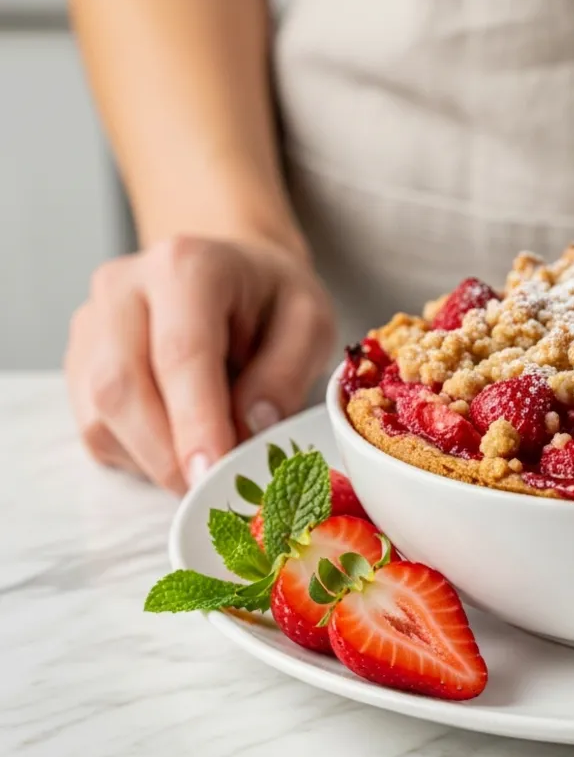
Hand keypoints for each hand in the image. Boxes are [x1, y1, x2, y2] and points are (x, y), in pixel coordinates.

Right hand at [65, 235, 336, 492]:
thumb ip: (287, 372)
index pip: (181, 354)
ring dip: (154, 459)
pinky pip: (96, 428)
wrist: (233, 273)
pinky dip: (139, 455)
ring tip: (209, 460)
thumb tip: (252, 426)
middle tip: (214, 489)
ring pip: (100, 415)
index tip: (212, 474)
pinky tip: (181, 443)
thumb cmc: (273, 300)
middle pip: (121, 386)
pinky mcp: (79, 362)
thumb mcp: (310, 323)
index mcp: (186, 267)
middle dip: (167, 454)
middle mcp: (123, 287)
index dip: (195, 422)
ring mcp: (91, 324)